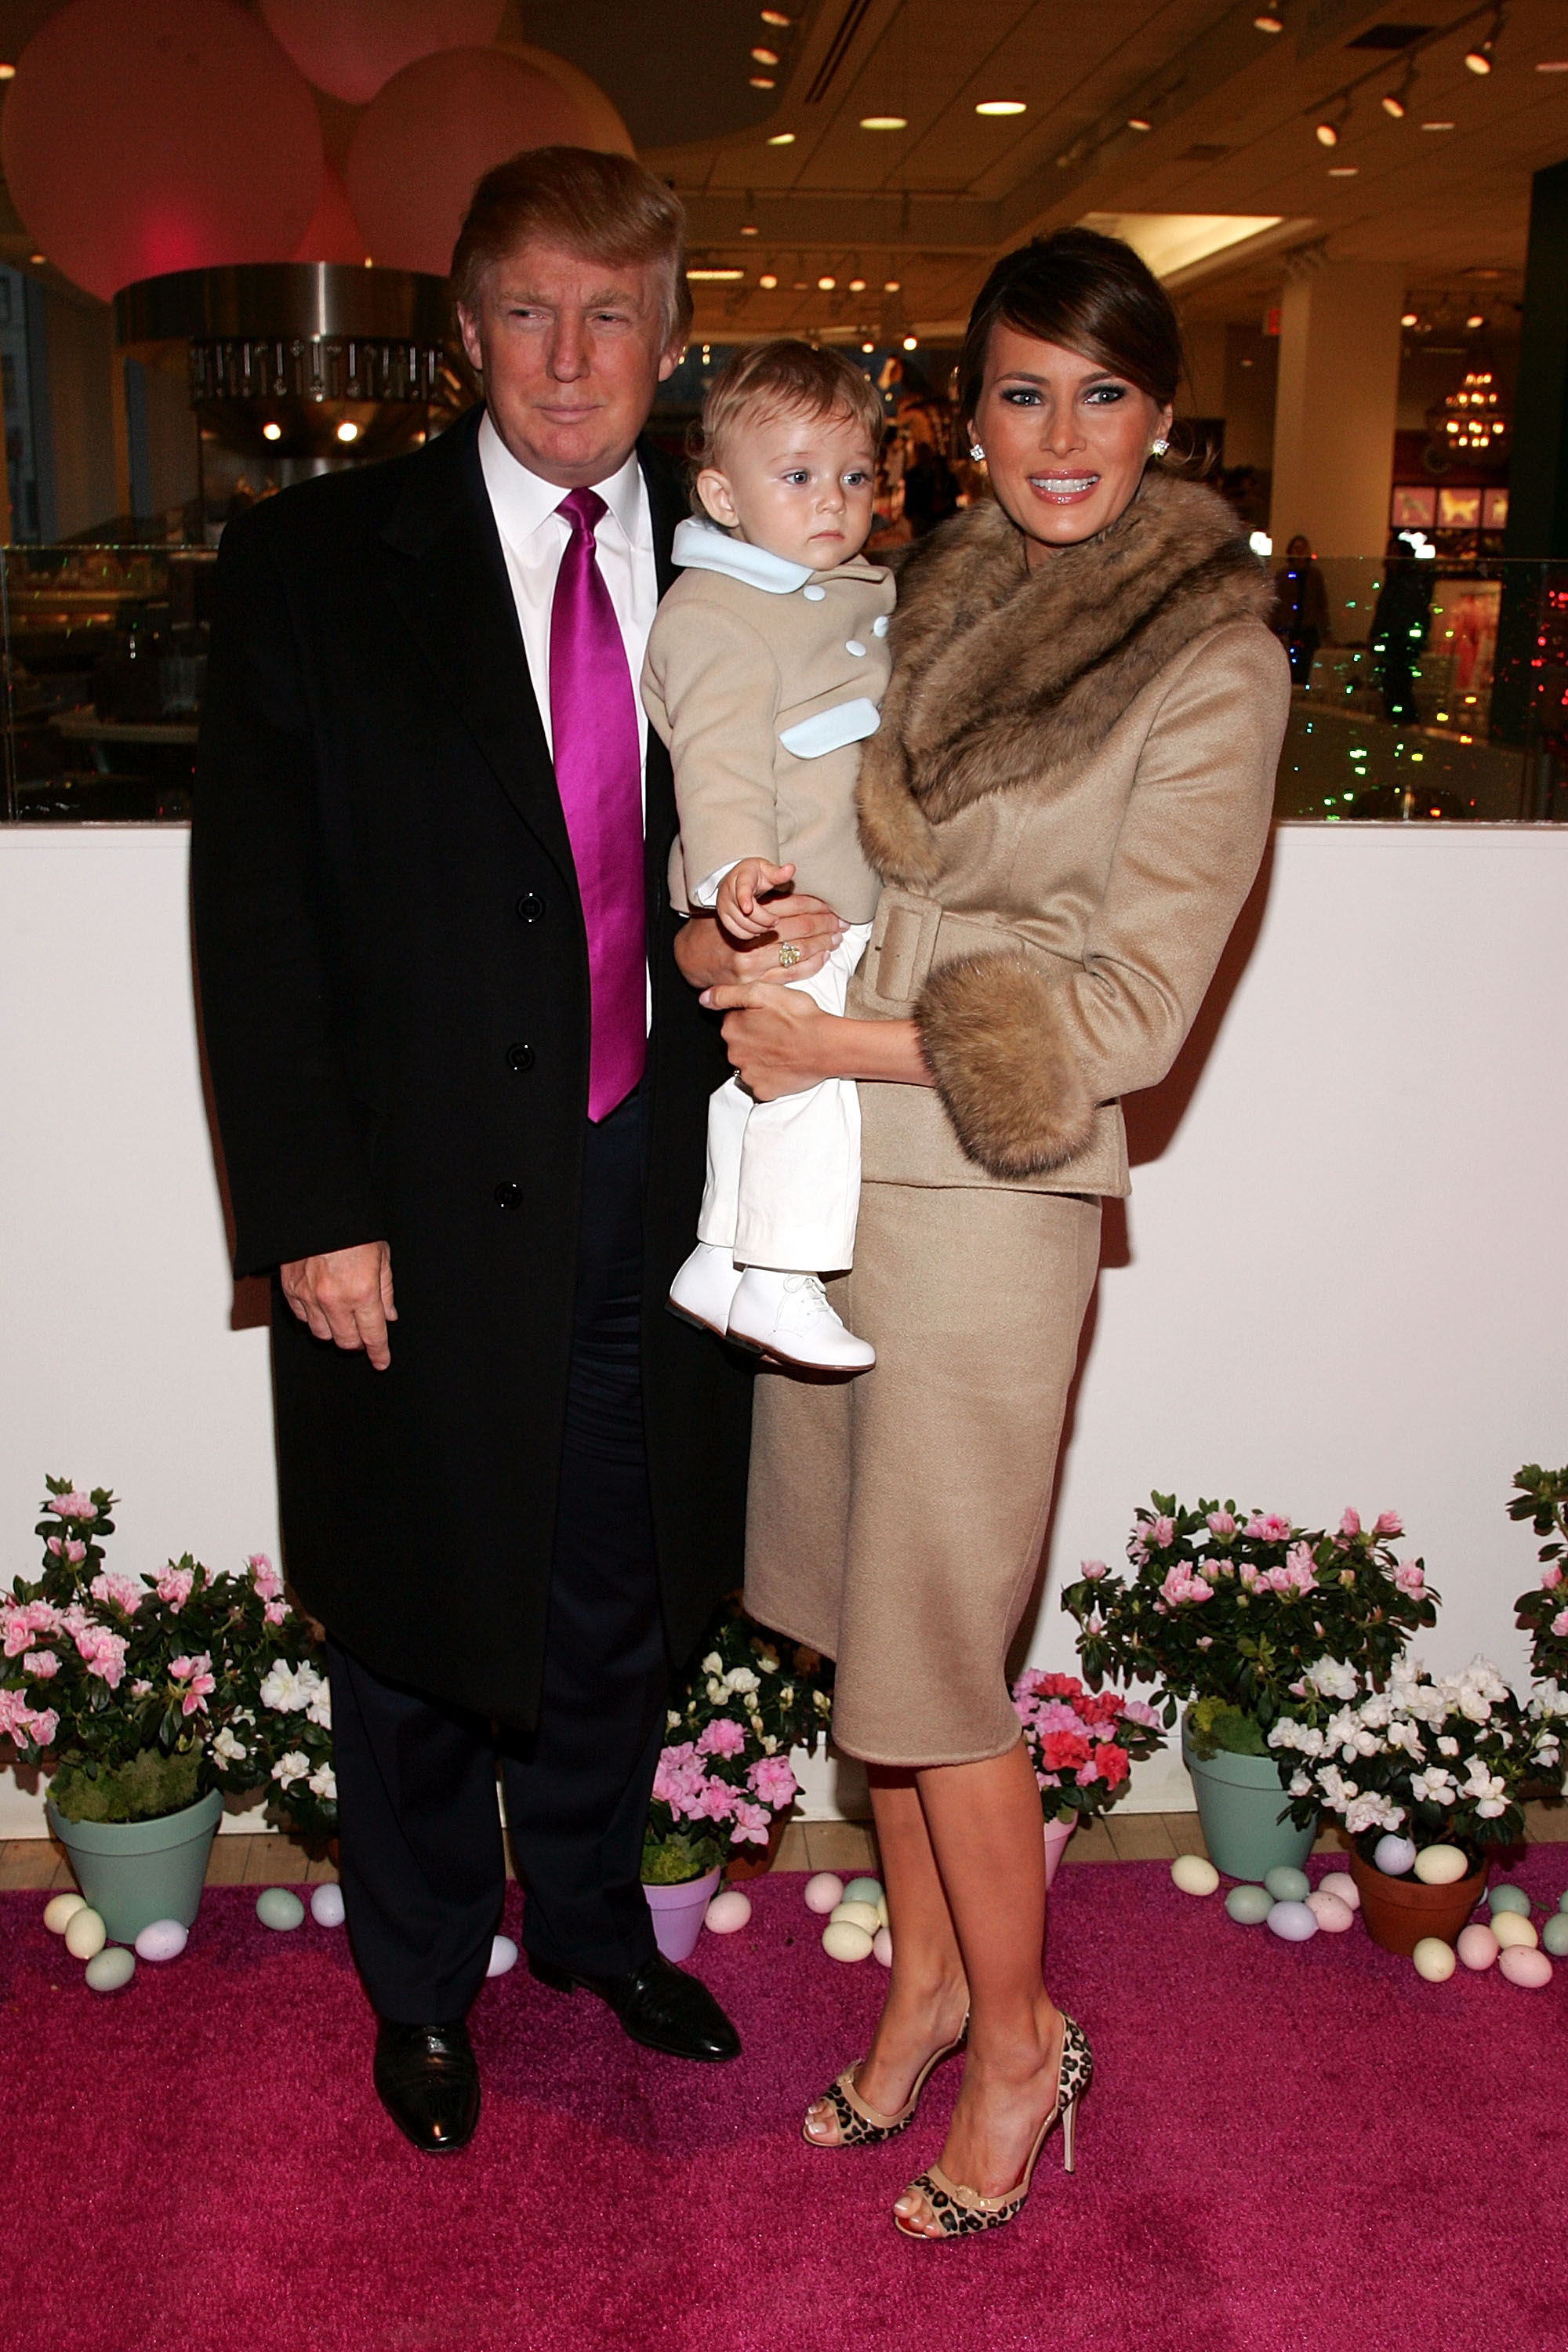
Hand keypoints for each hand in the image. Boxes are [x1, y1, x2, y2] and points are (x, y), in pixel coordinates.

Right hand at [280, 1240, 396, 1369]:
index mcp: (362, 1291)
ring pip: (322, 1334)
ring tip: (342, 1318)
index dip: (379, 1352)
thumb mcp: (380, 1256)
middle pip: (346, 1341)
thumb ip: (385, 1290)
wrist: (317, 1209)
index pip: (373, 1334)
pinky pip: (302, 1318)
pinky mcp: (290, 1290)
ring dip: (334, 1331)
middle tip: (363, 1335)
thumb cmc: (351, 1228)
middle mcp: (334, 1299)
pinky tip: (322, 1308)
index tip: (381, 1361)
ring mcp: (309, 1297)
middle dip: (358, 1342)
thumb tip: (388, 1314)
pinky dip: (313, 1318)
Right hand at [673, 897, 844, 991]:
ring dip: (822, 944)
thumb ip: (764, 897)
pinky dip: (811, 965)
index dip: (816, 906)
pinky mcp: (755, 984)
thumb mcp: (735, 905)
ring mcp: (754, 965)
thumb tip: (794, 879)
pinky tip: (822, 957)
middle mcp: (751, 941)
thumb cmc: (716, 928)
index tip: (832, 907)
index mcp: (747, 915)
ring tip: (836, 939)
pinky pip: (791, 974)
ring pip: (798, 951)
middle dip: (824, 924)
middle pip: (799, 928)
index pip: (791, 906)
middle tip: (841, 923)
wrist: (691, 958)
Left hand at [698, 984, 839, 1100]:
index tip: (767, 1016)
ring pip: (749, 1064)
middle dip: (754, 1038)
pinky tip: (784, 1064)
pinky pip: (761, 1083)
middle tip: (778, 1031)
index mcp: (731, 1028)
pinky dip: (771, 1076)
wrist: (826, 1046)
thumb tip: (704, 999)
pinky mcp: (764, 1091)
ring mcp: (748, 1075)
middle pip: (738, 1044)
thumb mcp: (761, 991)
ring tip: (783, 1048)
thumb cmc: (800, 1017)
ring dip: (761, 1057)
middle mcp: (734, 1054)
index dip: (749, 1016)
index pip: (731, 1021)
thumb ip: (727, 994)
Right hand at [715, 857, 796, 937]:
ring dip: (759, 928)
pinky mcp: (723, 917)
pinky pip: (736, 931)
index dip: (744, 899)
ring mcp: (724, 906)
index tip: (747, 908)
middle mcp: (728, 892)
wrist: (735, 878)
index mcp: (741, 878)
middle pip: (746, 913)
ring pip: (742, 924)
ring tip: (769, 925)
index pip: (741, 889)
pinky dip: (749, 934)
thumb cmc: (754, 874)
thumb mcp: (767, 869)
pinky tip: (758, 930)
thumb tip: (791, 868)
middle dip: (764, 920)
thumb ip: (779, 873)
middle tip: (776, 920)